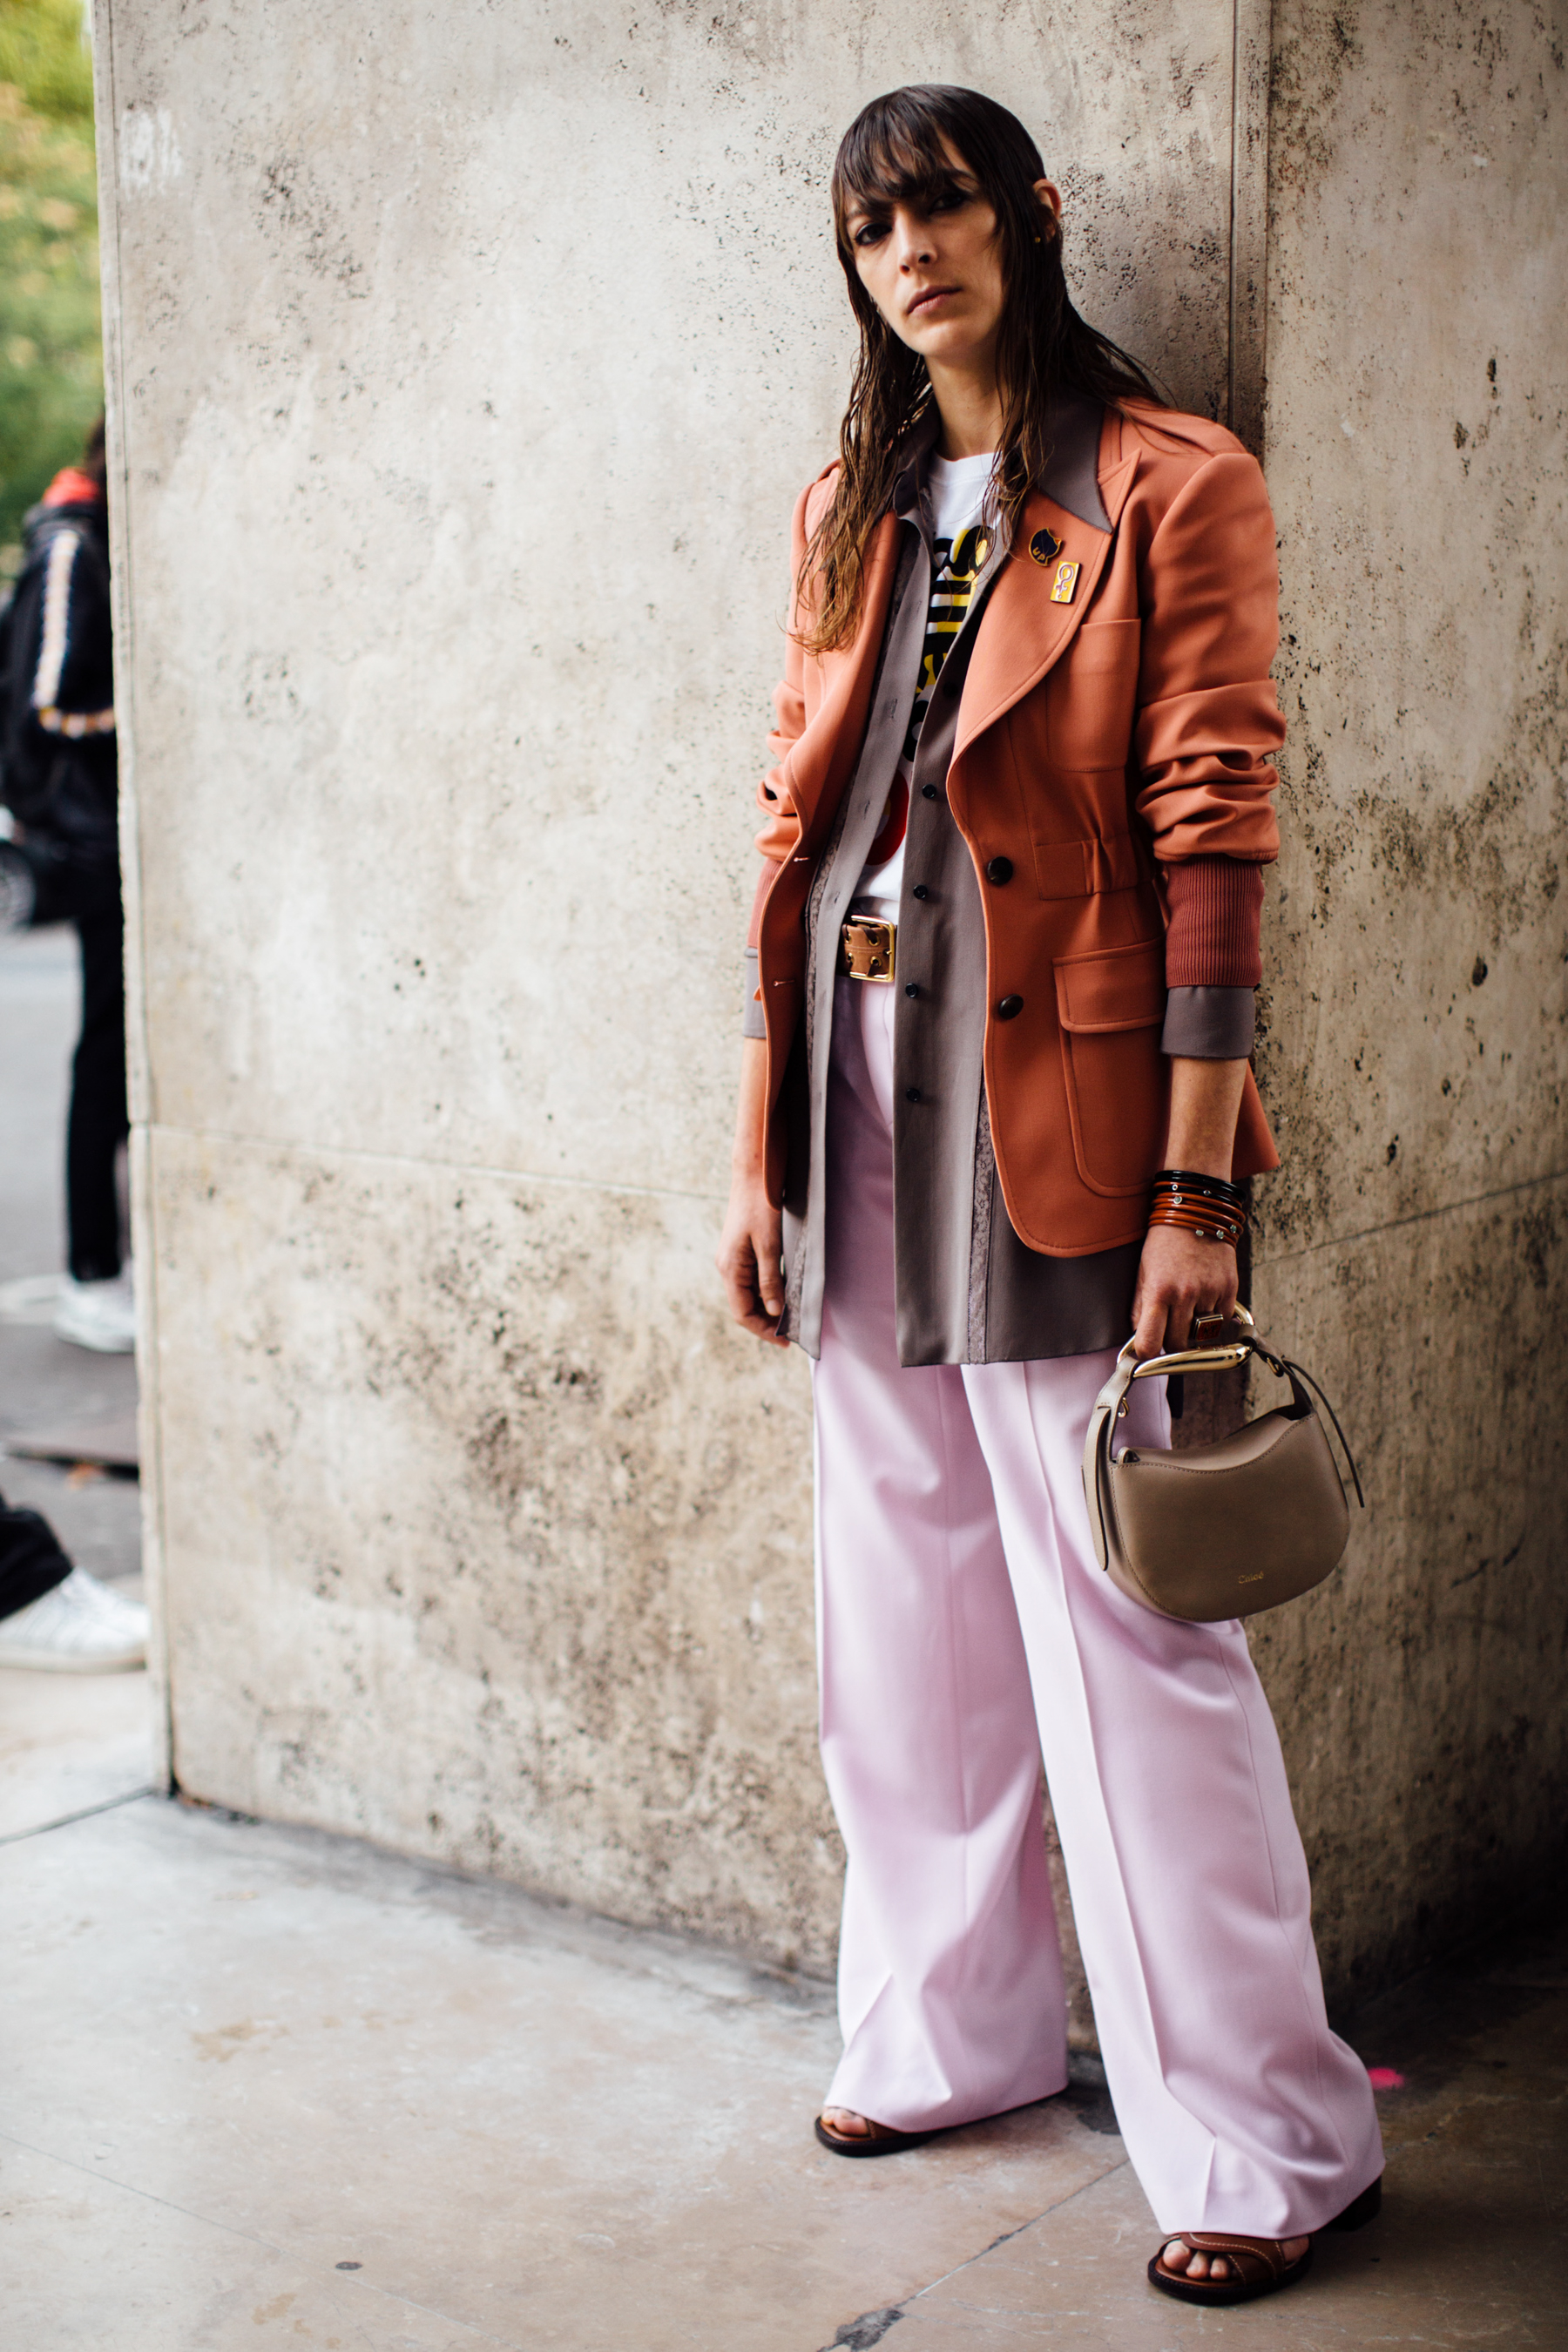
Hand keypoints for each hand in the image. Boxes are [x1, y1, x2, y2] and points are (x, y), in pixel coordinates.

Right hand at [716, 1170, 789, 1346]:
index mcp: (730, 1268)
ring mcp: (734, 1259)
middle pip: (744, 1306)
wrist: (754, 1175)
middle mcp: (728, 1267)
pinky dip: (768, 1290)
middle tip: (791, 1331)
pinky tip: (784, 1293)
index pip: (742, 1313)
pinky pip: (753, 1279)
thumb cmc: (761, 1205)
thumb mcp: (769, 1244)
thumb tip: (773, 1309)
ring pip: (749, 1294)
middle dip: (766, 1321)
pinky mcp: (742, 1251)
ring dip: (768, 1307)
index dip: (763, 1330)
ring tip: (791, 1316)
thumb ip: (770, 1279)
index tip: (784, 1340)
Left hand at [1130, 1223, 1238, 1359]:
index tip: (1147, 1352)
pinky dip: (1213, 1318)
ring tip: (1187, 1310)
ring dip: (1194, 1330)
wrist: (1196, 1214)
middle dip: (1171, 1345)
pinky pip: (1221, 1321)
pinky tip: (1204, 1301)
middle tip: (1168, 1332)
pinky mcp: (1229, 1288)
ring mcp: (1209, 1292)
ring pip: (1202, 1335)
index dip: (1147, 1354)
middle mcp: (1185, 1294)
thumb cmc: (1164, 1243)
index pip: (1150, 1342)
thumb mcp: (1142, 1272)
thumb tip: (1139, 1338)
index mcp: (1158, 1291)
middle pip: (1178, 1345)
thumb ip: (1139, 1308)